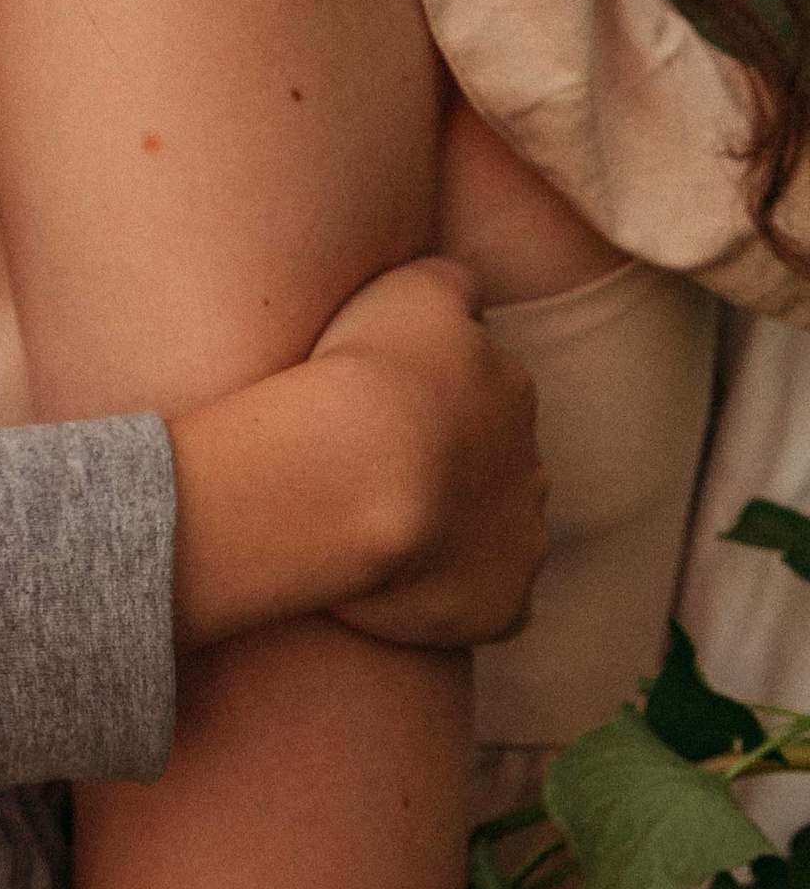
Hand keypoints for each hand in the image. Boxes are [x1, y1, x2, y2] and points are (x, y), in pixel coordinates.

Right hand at [315, 257, 547, 650]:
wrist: (358, 478)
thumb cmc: (367, 375)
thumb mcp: (407, 288)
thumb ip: (447, 281)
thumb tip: (463, 289)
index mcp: (508, 389)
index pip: (484, 385)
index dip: (432, 396)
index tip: (380, 404)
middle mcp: (529, 463)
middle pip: (498, 462)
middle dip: (454, 467)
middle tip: (376, 470)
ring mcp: (522, 538)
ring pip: (499, 534)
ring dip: (456, 534)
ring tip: (378, 532)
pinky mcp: (503, 605)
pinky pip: (491, 606)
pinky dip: (458, 601)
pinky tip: (404, 594)